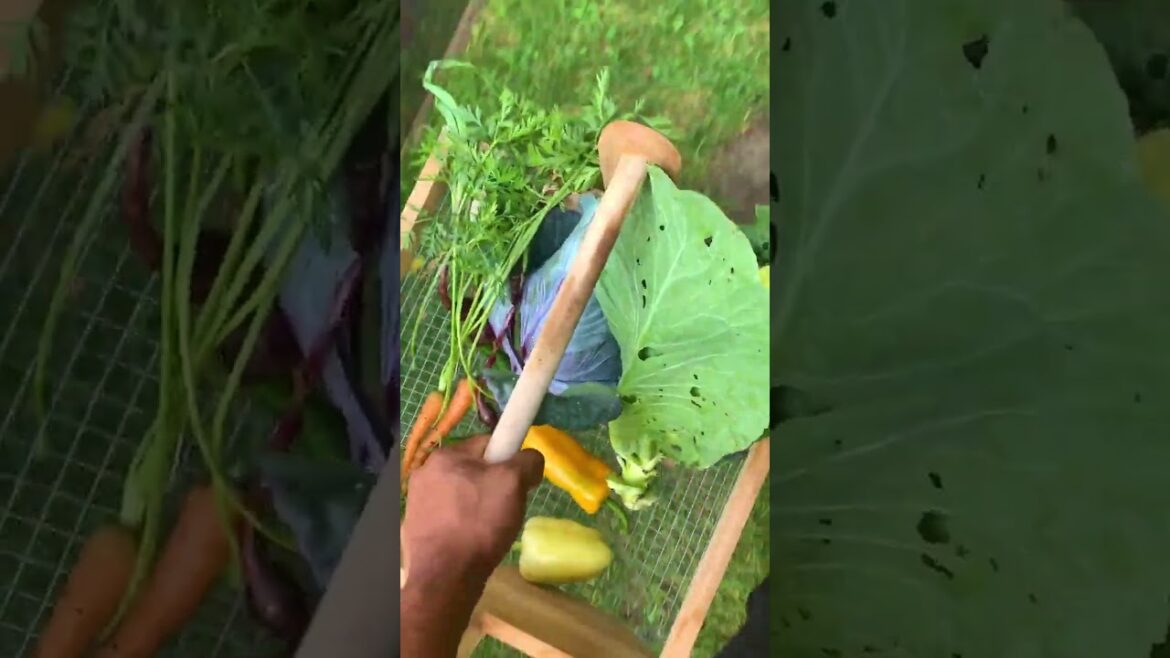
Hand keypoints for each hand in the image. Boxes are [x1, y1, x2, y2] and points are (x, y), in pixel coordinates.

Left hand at [400, 434, 543, 656]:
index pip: (487, 444)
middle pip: (474, 470)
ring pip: (462, 494)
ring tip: (491, 529)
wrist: (446, 577)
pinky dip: (464, 524)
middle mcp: (424, 473)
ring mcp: (417, 502)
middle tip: (508, 507)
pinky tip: (473, 540)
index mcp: (444, 455)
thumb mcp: (513, 483)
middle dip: (494, 485)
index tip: (519, 483)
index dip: (509, 460)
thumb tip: (530, 460)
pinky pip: (450, 516)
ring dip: (479, 506)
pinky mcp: (417, 527)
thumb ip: (527, 461)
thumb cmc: (480, 523)